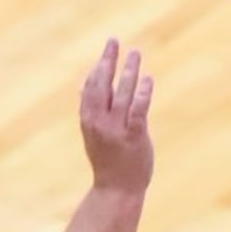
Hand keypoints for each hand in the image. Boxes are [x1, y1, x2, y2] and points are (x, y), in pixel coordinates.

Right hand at [80, 41, 153, 196]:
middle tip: (114, 41)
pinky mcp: (134, 138)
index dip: (98, 66)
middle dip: (108, 61)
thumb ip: (90, 108)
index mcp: (88, 120)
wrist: (117, 190)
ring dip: (128, 71)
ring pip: (121, 94)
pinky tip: (147, 79)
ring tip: (135, 53)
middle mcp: (99, 122)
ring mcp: (116, 130)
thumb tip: (83, 84)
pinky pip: (138, 111)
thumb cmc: (108, 160)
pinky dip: (142, 93)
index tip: (107, 49)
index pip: (90, 87)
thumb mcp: (93, 132)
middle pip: (102, 85)